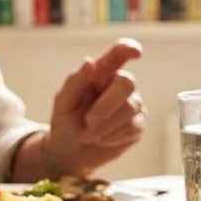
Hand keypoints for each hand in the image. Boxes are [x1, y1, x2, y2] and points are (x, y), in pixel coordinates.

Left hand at [45, 39, 146, 177]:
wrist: (70, 152)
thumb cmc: (66, 120)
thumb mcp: (63, 101)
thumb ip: (75, 81)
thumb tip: (89, 62)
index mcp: (101, 73)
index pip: (119, 53)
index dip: (129, 48)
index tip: (136, 52)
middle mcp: (120, 85)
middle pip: (127, 83)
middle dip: (107, 104)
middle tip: (88, 121)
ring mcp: (132, 105)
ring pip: (131, 108)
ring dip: (106, 125)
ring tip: (88, 134)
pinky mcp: (137, 126)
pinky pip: (133, 128)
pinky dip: (113, 136)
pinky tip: (101, 140)